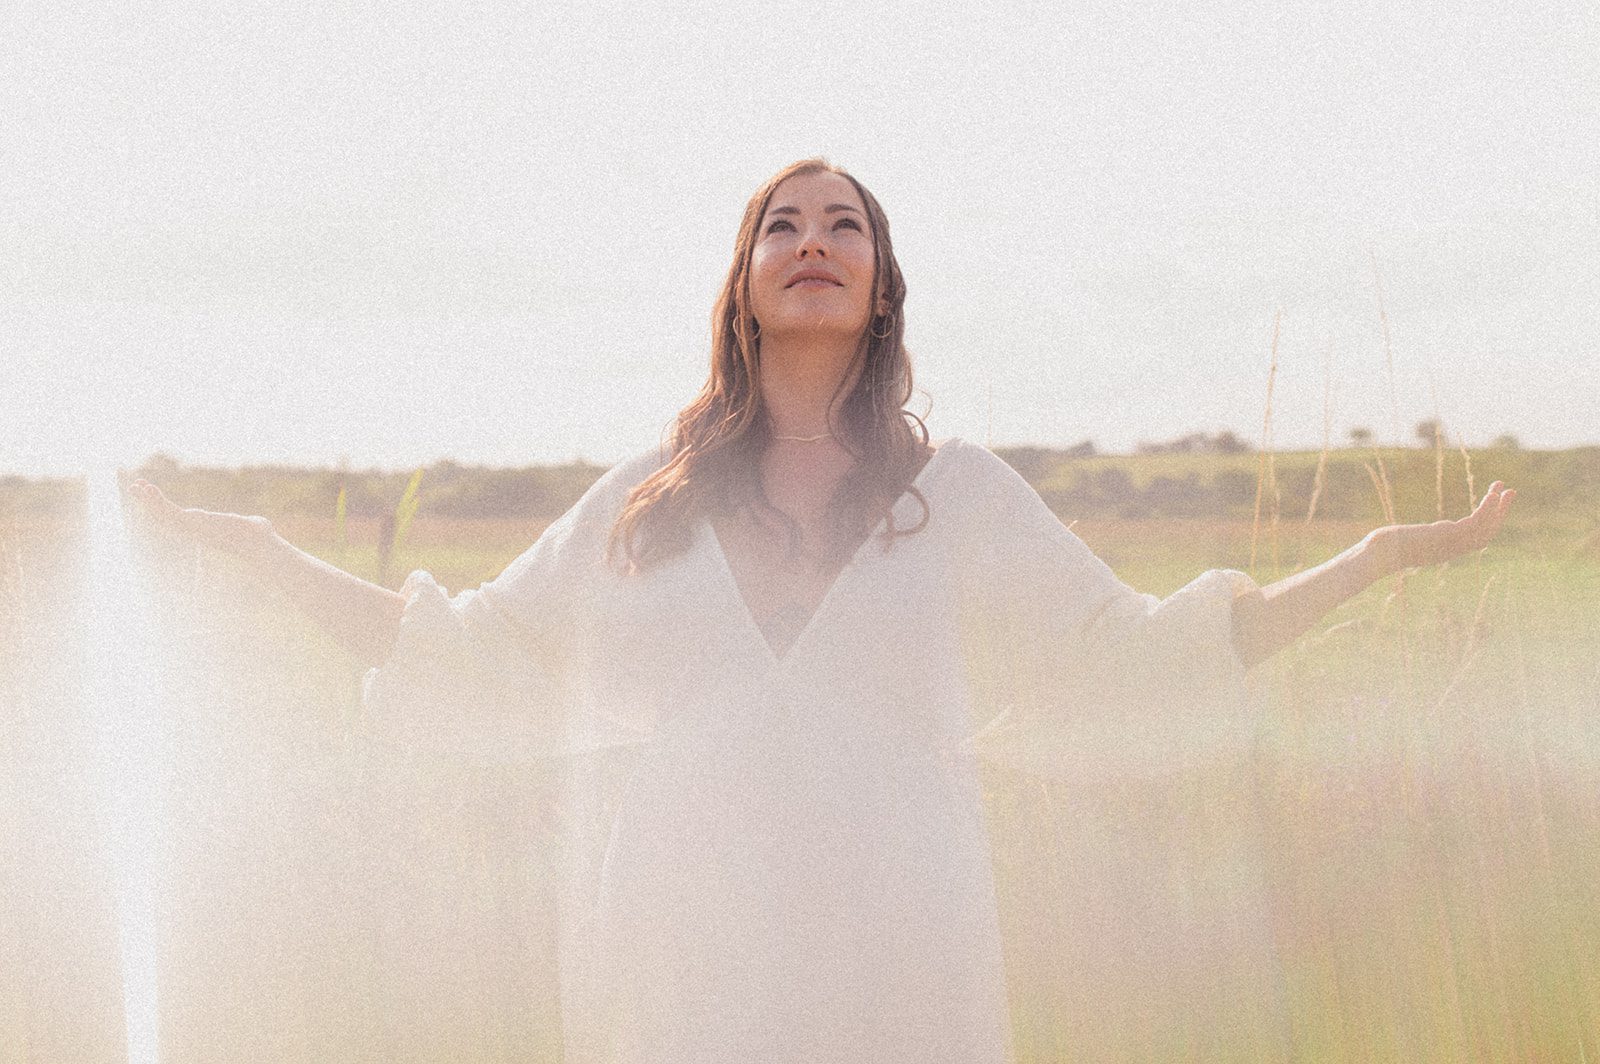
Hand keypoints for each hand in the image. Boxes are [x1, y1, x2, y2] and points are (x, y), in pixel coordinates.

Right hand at [123, 479, 278, 560]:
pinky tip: (148, 490)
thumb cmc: (260, 539)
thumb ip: (252, 524)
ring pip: (164, 514)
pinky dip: (157, 502)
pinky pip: (170, 513)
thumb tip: (261, 525)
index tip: (154, 495)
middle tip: (135, 487)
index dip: (164, 507)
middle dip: (150, 503)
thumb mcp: (251, 527)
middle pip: (165, 516)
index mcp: (203, 528)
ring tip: (136, 486)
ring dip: (149, 500)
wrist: (260, 544)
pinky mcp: (193, 524)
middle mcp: (194, 529)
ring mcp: (192, 528)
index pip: (177, 518)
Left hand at [1366, 481, 1516, 572]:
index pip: (1475, 540)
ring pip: (1485, 528)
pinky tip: (1492, 494)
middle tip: (1510, 492)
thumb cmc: (1380, 550)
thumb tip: (1388, 535)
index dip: (1488, 523)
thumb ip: (1403, 539)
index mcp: (1444, 551)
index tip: (1492, 507)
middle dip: (1500, 514)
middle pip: (1486, 534)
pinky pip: (1475, 522)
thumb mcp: (1401, 542)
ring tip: (1505, 488)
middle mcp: (1451, 550)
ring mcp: (1451, 544)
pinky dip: (1487, 508)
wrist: (1376, 555)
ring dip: (1498, 508)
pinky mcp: (1447, 536)